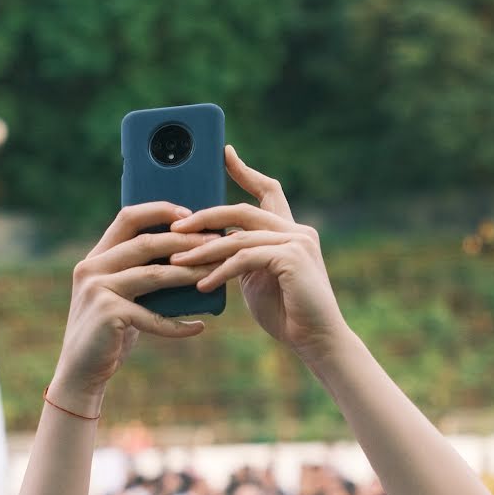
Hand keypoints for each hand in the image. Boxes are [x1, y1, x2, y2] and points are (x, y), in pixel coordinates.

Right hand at [49, 202, 213, 413]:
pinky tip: (200, 327)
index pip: (128, 218)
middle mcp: (92, 268)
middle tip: (217, 244)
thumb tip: (186, 259)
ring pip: (154, 274)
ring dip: (189, 273)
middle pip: (146, 242)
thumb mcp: (120, 297)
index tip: (191, 214)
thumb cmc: (109, 333)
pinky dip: (178, 325)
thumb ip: (138, 275)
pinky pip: (153, 316)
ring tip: (216, 274)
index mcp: (95, 257)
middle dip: (185, 241)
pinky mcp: (108, 315)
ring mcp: (98, 290)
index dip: (160, 210)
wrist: (81, 372)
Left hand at [167, 147, 345, 360]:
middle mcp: (297, 230)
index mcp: (290, 231)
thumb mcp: (256, 281)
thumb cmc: (287, 315)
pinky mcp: (292, 258)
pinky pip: (245, 258)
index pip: (268, 191)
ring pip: (239, 236)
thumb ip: (242, 259)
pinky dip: (220, 271)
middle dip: (206, 217)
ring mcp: (297, 241)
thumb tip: (212, 249)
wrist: (318, 342)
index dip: (245, 171)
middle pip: (243, 210)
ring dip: (204, 250)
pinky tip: (203, 285)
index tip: (225, 152)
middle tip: (175, 228)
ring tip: (177, 261)